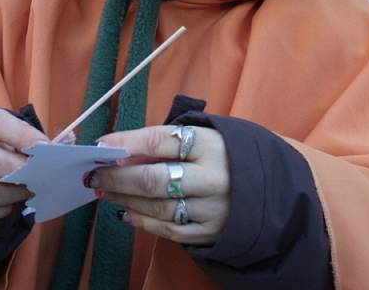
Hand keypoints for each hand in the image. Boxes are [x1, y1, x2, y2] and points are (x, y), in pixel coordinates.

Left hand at [91, 125, 229, 244]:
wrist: (275, 189)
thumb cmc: (230, 153)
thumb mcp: (208, 135)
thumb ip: (170, 142)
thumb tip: (122, 152)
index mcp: (211, 145)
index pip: (158, 142)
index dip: (125, 143)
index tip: (100, 146)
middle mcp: (212, 178)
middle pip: (153, 179)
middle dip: (116, 176)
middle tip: (93, 174)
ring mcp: (212, 209)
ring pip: (156, 206)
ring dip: (124, 198)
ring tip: (104, 190)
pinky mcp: (211, 233)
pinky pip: (168, 229)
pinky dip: (141, 221)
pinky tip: (125, 211)